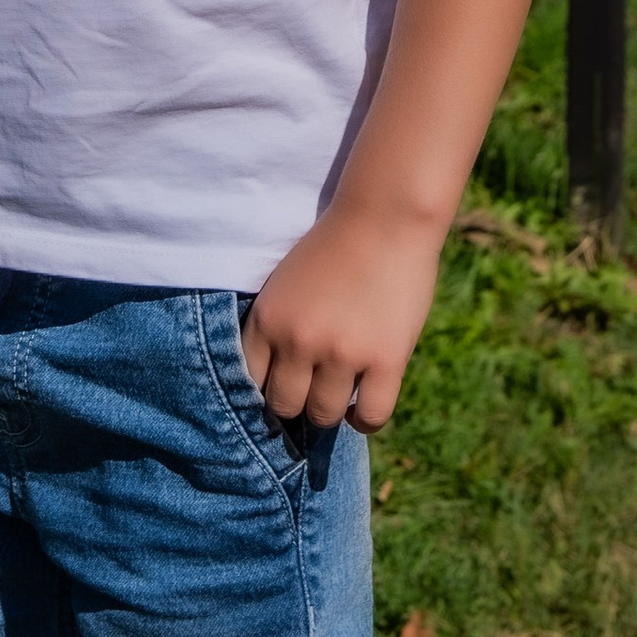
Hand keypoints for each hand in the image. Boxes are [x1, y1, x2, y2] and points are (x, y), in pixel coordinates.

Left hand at [240, 203, 446, 435]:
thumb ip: (278, 328)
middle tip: (313, 390)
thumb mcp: (286, 283)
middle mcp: (298, 341)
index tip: (282, 386)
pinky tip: (363, 402)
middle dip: (297, 402)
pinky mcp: (386, 361)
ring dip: (331, 409)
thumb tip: (277, 380)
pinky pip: (369, 416)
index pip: (250, 382)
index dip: (267, 387)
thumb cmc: (335, 247)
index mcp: (268, 319)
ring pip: (324, 416)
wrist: (385, 218)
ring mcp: (342, 353)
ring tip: (340, 392)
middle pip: (284, 406)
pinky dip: (364, 418)